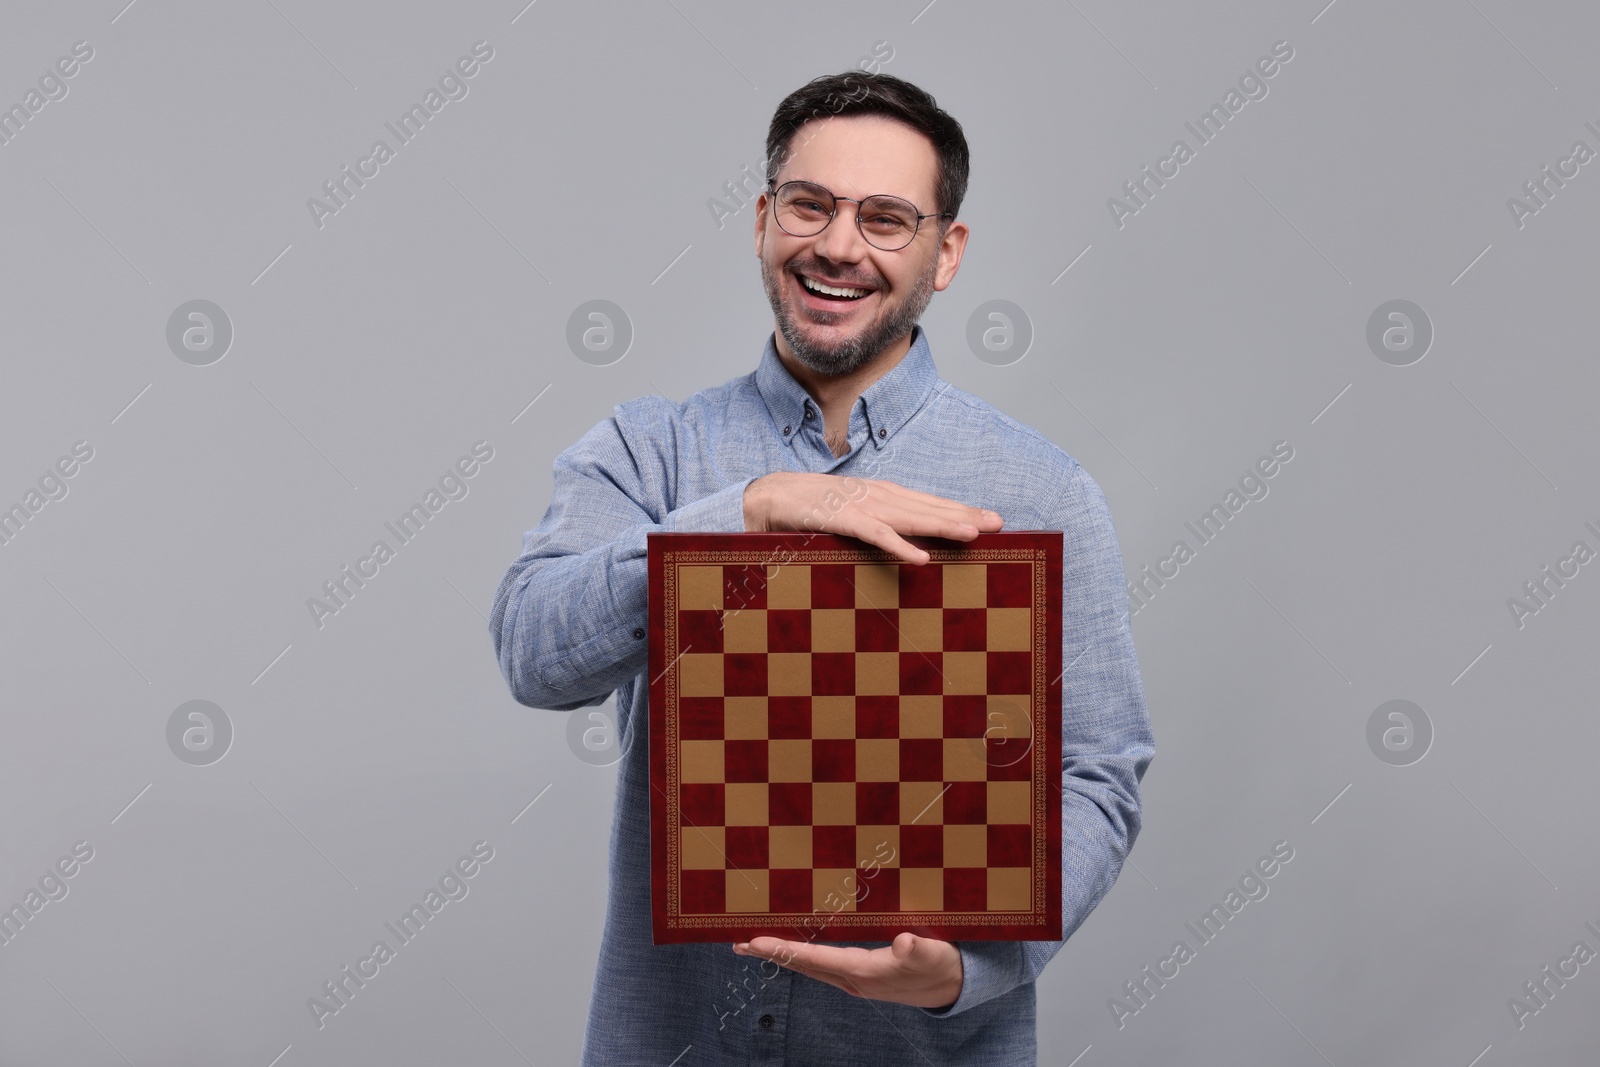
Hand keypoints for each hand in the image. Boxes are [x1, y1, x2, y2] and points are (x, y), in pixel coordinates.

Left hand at [732, 932, 962, 1009]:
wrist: (954, 987)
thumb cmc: (943, 966)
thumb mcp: (934, 954)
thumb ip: (917, 949)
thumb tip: (902, 942)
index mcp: (864, 971)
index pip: (814, 959)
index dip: (784, 950)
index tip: (755, 942)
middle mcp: (853, 979)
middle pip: (803, 965)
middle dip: (771, 954)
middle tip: (738, 944)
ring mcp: (855, 979)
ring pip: (810, 966)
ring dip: (782, 955)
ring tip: (754, 945)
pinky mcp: (861, 975)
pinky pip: (822, 963)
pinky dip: (801, 955)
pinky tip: (795, 947)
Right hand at [743, 472, 1002, 563]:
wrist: (770, 497)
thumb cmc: (813, 510)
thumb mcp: (853, 517)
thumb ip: (878, 526)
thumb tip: (908, 544)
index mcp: (883, 496)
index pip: (929, 503)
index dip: (960, 510)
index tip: (991, 519)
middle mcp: (878, 496)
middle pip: (928, 507)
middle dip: (963, 514)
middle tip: (998, 523)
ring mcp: (861, 506)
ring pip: (909, 517)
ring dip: (941, 525)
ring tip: (972, 534)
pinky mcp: (841, 519)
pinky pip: (875, 535)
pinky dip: (898, 545)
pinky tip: (920, 557)